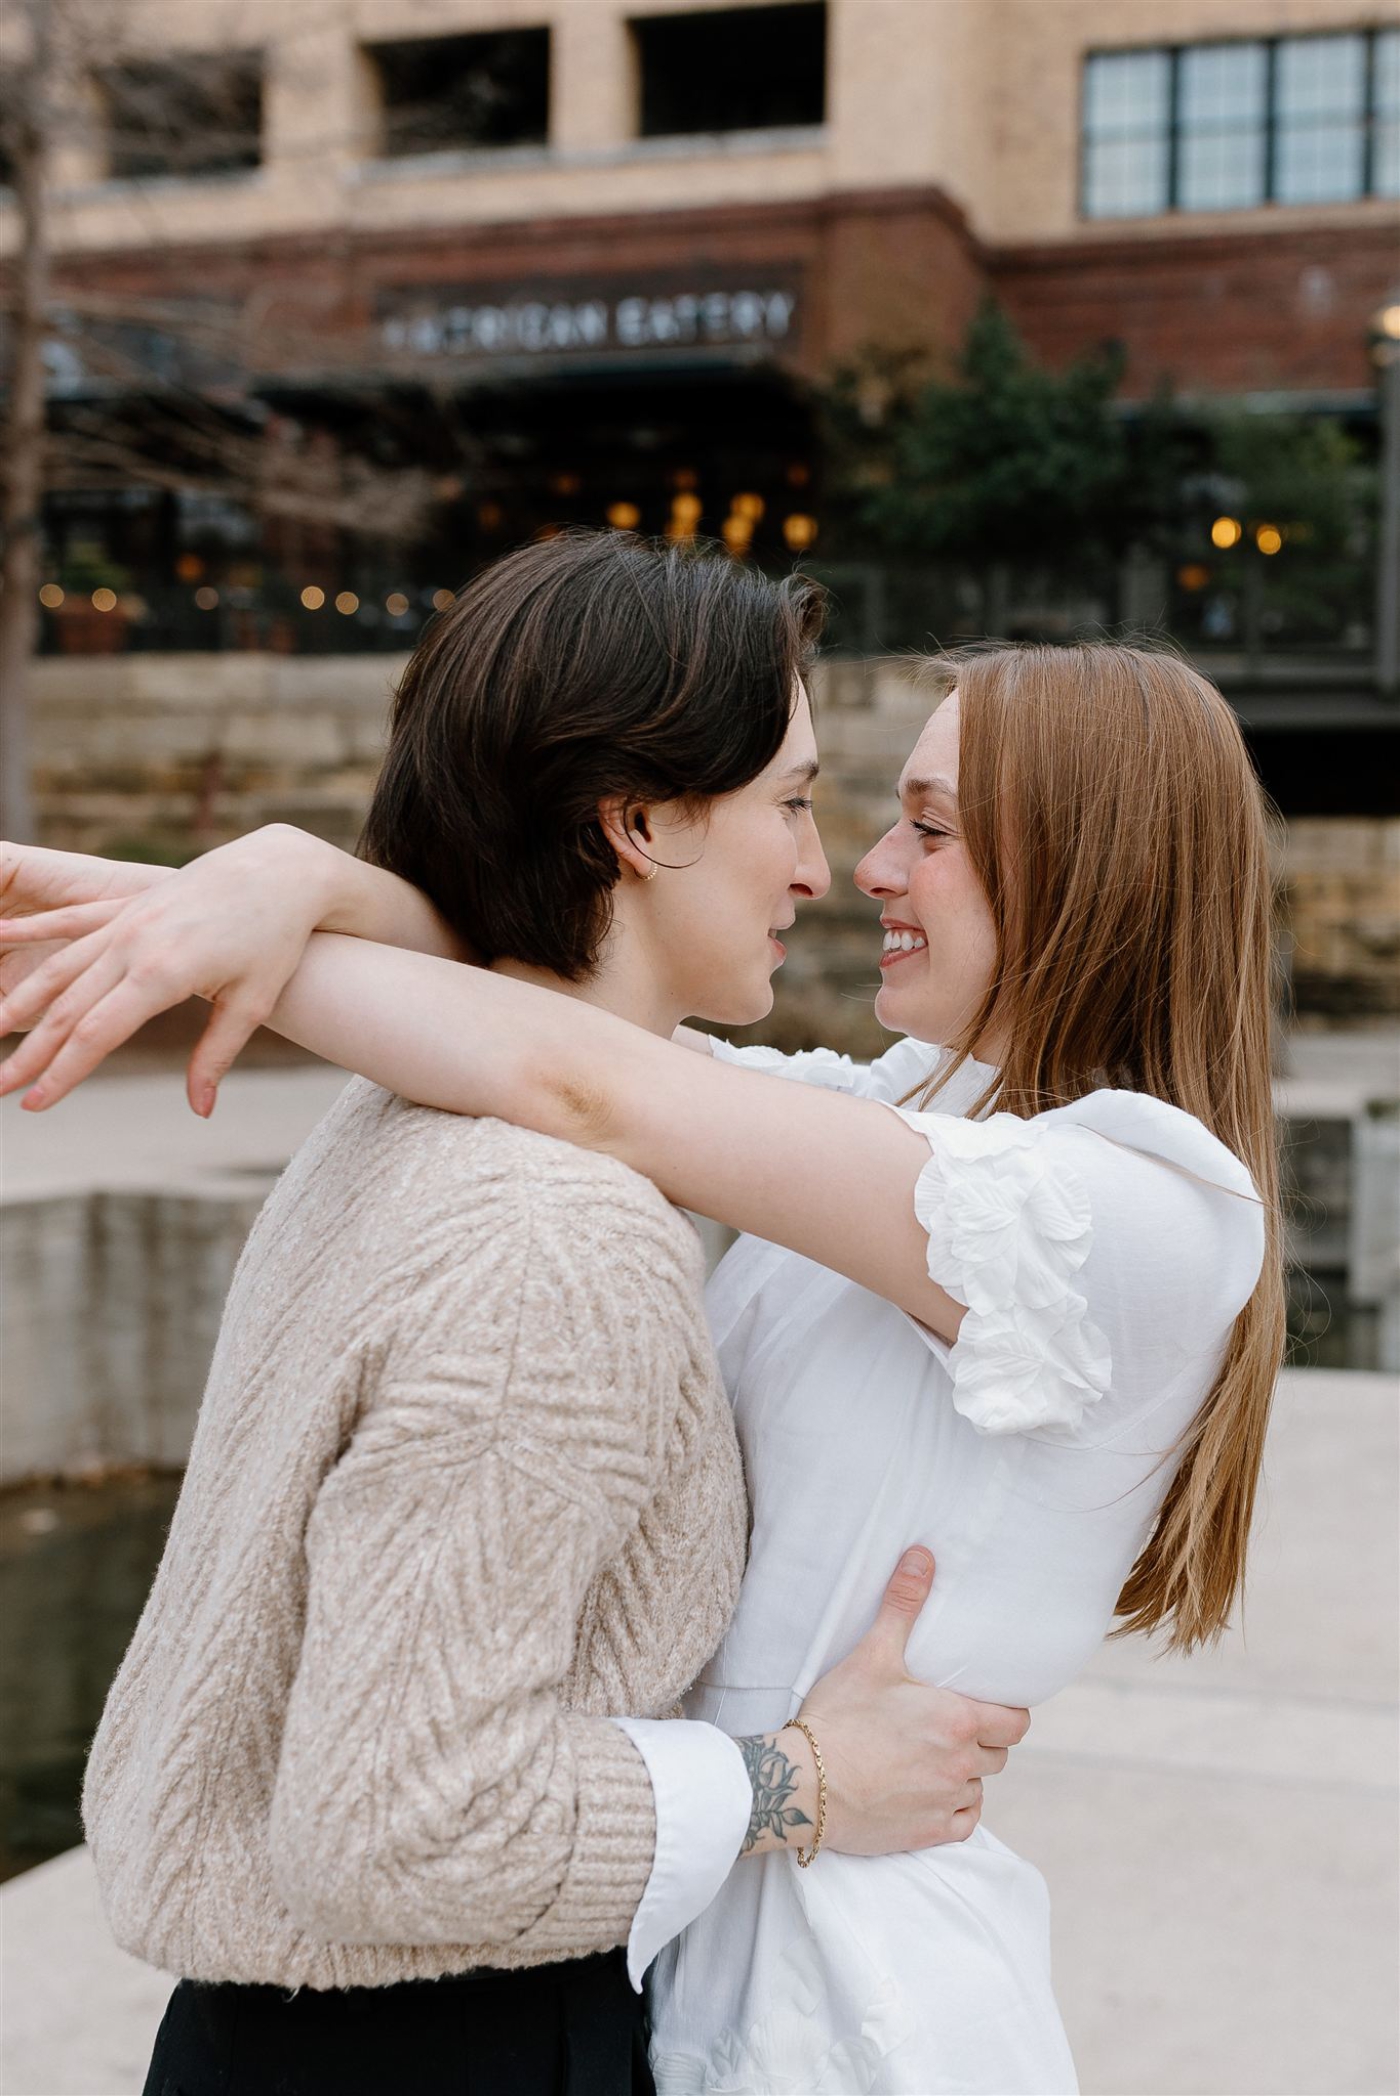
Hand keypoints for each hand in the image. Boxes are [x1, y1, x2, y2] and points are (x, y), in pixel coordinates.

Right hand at [0, 827, 342, 1115]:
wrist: (280, 871)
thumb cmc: (274, 941)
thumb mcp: (252, 1004)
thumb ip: (215, 1057)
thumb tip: (200, 1111)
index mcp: (162, 974)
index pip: (97, 1035)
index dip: (63, 1073)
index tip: (36, 1105)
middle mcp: (134, 945)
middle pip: (67, 1008)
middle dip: (32, 1053)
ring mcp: (127, 921)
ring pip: (60, 967)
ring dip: (22, 1003)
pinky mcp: (128, 905)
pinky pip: (70, 923)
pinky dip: (33, 932)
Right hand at [800, 1546, 1029, 1853]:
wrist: (804, 1783)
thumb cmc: (840, 1716)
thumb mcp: (873, 1655)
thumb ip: (903, 1605)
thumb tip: (922, 1555)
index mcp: (959, 1721)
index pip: (1016, 1723)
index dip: (1009, 1713)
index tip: (991, 1706)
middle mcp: (962, 1765)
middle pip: (999, 1755)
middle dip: (984, 1740)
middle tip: (954, 1726)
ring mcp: (946, 1803)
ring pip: (979, 1788)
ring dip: (967, 1774)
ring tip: (936, 1757)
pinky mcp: (927, 1834)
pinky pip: (964, 1822)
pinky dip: (954, 1808)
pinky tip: (931, 1792)